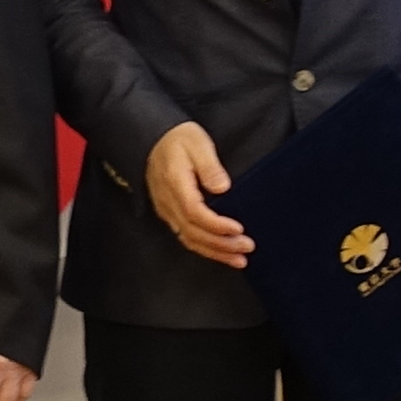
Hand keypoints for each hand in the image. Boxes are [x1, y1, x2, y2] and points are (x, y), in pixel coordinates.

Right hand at [145, 121, 249, 266]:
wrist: (153, 140)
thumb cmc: (178, 140)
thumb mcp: (198, 143)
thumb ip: (210, 166)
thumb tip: (222, 187)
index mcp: (175, 184)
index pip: (194, 212)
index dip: (216, 225)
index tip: (238, 229)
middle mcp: (168, 202)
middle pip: (192, 232)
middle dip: (221, 244)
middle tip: (247, 247)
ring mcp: (166, 211)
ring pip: (189, 239)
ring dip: (215, 252)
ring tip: (239, 260)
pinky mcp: (169, 215)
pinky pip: (186, 237)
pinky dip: (205, 249)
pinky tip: (222, 254)